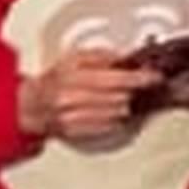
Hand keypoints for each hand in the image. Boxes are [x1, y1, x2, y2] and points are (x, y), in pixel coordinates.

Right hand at [16, 50, 161, 142]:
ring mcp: (75, 118)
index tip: (155, 76)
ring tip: (127, 94)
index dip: (139, 77)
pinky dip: (118, 116)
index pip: (115, 79)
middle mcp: (72, 100)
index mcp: (73, 78)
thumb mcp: (75, 58)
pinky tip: (116, 107)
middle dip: (135, 89)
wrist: (32, 105)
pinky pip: (110, 125)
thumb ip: (102, 56)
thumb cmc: (55, 79)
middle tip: (145, 83)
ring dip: (127, 103)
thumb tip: (127, 58)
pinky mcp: (78, 132)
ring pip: (117, 112)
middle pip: (119, 97)